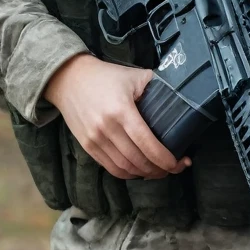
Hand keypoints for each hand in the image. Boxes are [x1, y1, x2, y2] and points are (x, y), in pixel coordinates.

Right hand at [44, 54, 190, 180]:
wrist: (69, 79)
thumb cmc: (106, 76)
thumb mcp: (134, 75)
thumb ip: (156, 85)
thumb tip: (180, 96)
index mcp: (121, 110)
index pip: (146, 142)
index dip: (164, 158)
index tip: (179, 163)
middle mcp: (106, 128)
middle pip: (137, 160)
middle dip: (159, 169)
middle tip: (174, 167)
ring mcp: (95, 139)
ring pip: (124, 168)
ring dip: (145, 174)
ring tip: (160, 171)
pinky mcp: (87, 146)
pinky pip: (110, 168)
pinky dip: (128, 173)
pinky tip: (140, 170)